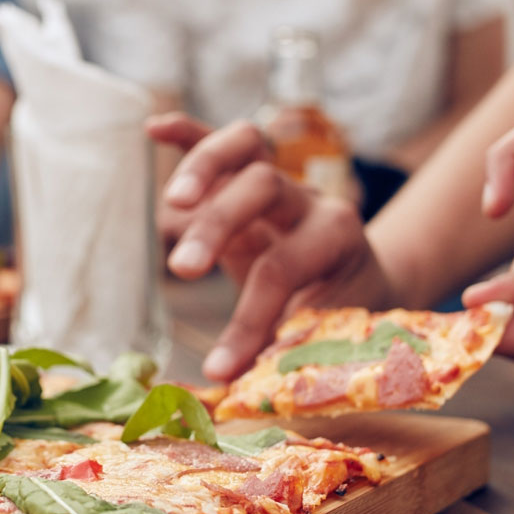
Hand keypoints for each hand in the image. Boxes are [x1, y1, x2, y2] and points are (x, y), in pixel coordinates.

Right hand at [149, 113, 392, 381]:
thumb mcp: (326, 336)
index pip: (284, 267)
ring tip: (171, 203)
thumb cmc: (339, 315)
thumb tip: (238, 384)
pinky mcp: (246, 176)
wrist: (362, 282)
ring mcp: (276, 180)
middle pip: (263, 186)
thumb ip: (285, 347)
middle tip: (182, 271)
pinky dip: (188, 133)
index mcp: (337, 236)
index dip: (248, 321)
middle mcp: (307, 199)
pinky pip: (221, 142)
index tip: (218, 370)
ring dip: (204, 165)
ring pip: (246, 144)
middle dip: (219, 225)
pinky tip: (152, 129)